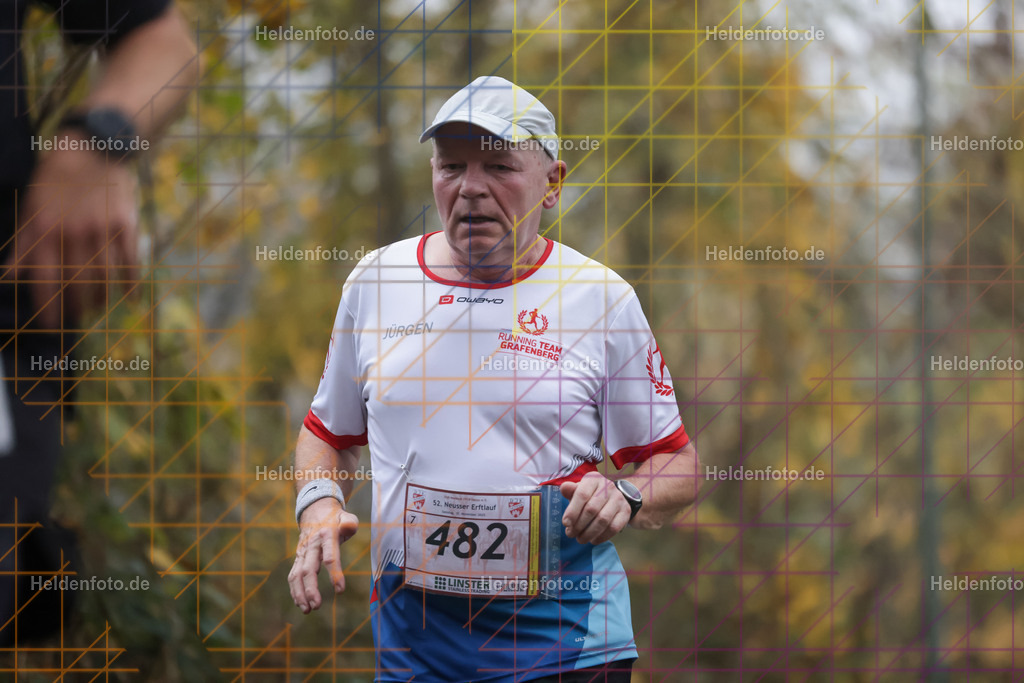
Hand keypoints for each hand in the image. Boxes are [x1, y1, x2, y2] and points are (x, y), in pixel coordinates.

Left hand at [2, 141, 138, 327]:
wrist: (93, 150)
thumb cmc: (56, 181)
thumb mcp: (31, 208)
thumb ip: (23, 245)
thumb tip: (9, 276)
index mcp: (45, 230)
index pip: (44, 279)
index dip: (47, 307)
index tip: (50, 324)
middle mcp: (73, 233)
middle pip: (76, 284)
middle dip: (75, 307)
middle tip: (75, 317)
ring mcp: (101, 230)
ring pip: (103, 277)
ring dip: (101, 299)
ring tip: (97, 307)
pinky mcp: (125, 225)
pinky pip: (129, 262)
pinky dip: (129, 283)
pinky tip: (127, 296)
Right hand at [288, 497, 358, 613]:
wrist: (314, 511)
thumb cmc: (335, 518)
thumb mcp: (345, 516)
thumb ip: (349, 523)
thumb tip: (350, 527)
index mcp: (326, 535)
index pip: (329, 557)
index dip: (334, 574)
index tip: (340, 590)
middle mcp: (312, 545)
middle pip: (308, 569)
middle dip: (311, 589)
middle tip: (317, 606)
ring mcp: (303, 552)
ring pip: (297, 574)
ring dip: (300, 594)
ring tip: (307, 610)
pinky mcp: (298, 558)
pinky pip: (293, 575)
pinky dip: (295, 590)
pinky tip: (300, 604)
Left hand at [559, 472, 630, 544]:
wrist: (612, 496)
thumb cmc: (590, 494)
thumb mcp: (579, 490)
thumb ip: (570, 490)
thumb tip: (564, 488)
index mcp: (594, 479)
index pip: (582, 495)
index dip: (572, 511)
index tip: (565, 523)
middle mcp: (608, 486)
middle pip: (592, 509)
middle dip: (579, 525)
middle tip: (570, 534)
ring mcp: (619, 499)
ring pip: (603, 520)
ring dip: (589, 533)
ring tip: (580, 539)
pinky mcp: (626, 511)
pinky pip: (613, 528)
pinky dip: (601, 537)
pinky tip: (593, 540)